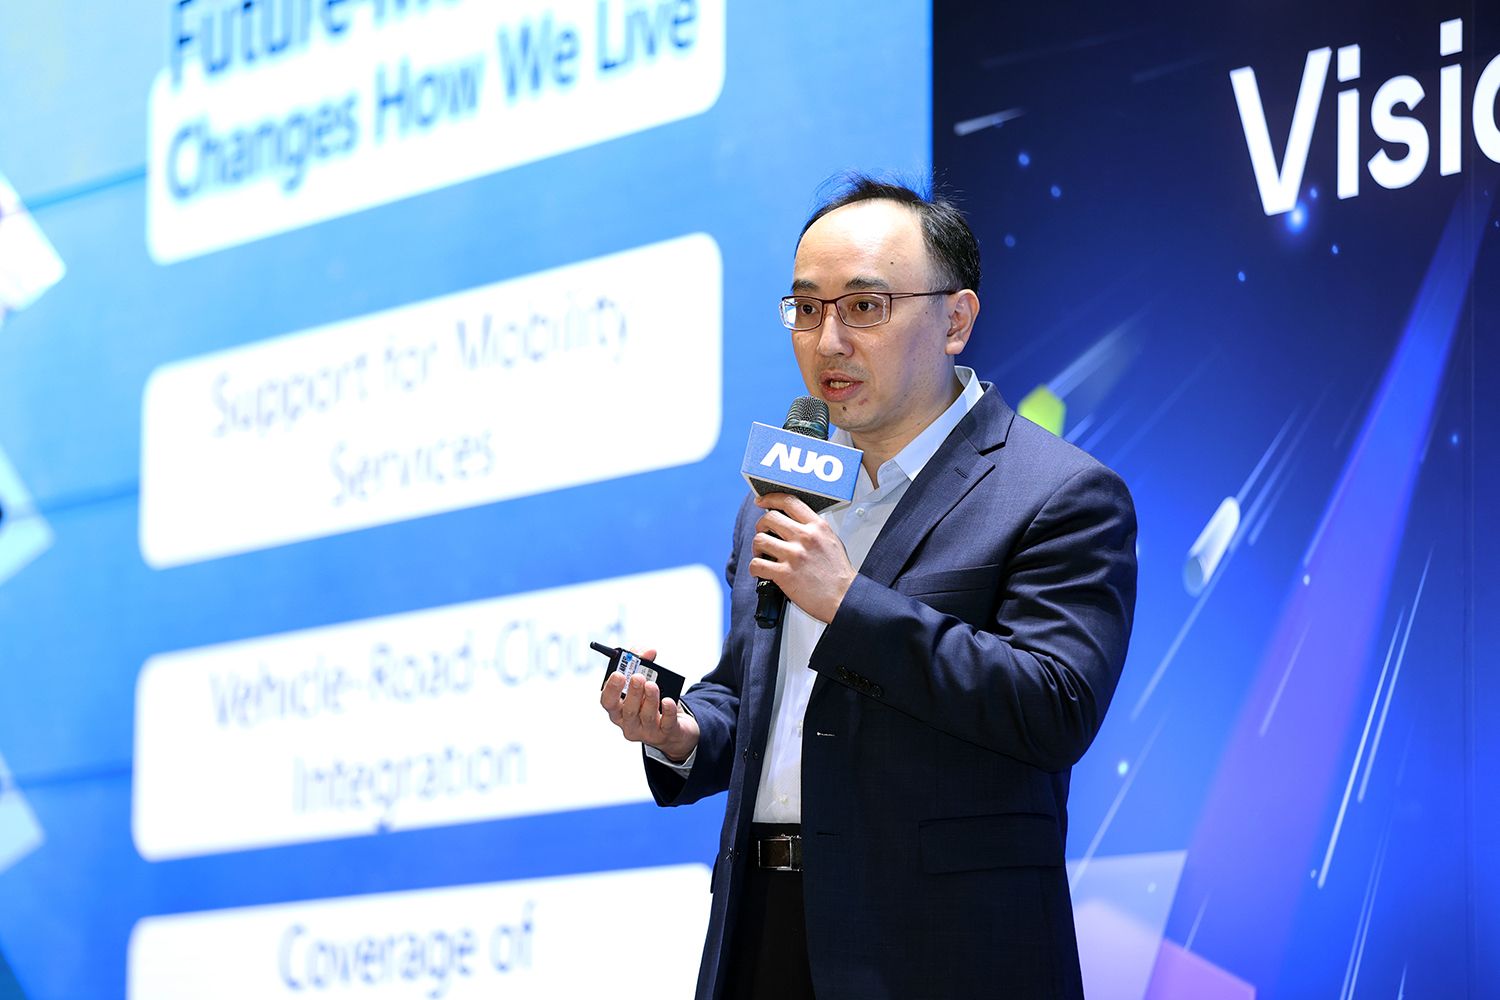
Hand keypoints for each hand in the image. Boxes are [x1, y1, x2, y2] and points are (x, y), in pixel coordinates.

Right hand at [599, 648, 699, 762]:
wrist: (676, 727)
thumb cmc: (653, 701)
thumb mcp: (645, 680)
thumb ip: (642, 661)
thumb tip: (648, 652)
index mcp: (618, 710)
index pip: (608, 702)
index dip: (611, 689)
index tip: (618, 674)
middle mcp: (629, 723)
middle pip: (628, 710)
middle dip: (632, 692)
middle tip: (638, 677)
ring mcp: (647, 732)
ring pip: (647, 716)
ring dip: (650, 698)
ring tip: (652, 685)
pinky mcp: (665, 734)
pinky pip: (667, 723)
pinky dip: (668, 710)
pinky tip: (668, 700)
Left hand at [749, 493, 855, 623]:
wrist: (845, 598)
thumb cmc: (839, 574)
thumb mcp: (832, 541)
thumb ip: (813, 529)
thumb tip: (794, 523)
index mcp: (817, 527)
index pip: (789, 501)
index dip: (770, 498)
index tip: (761, 501)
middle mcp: (805, 537)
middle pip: (769, 518)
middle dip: (761, 526)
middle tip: (763, 534)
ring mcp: (794, 555)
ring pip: (759, 539)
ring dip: (756, 548)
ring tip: (762, 554)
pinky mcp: (785, 574)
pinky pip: (757, 564)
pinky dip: (754, 567)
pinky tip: (761, 570)